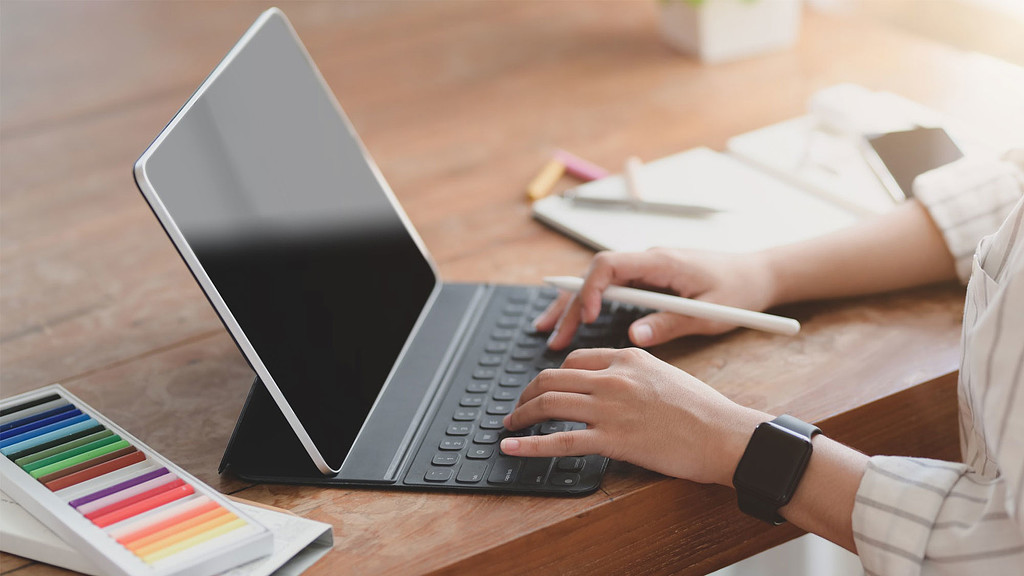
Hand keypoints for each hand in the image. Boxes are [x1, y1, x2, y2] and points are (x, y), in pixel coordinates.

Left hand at [499, 347, 769, 485]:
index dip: (553, 375)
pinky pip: (559, 441)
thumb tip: (609, 384)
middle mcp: (614, 378)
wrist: (724, 435)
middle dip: (527, 393)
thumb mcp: (665, 375)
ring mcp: (611, 408)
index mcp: (628, 357)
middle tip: (518, 407)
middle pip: (553, 378)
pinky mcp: (613, 440)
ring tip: (509, 426)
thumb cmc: (702, 411)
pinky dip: (529, 445)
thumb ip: (633, 374)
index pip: (576, 359)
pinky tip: (511, 448)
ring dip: (521, 415)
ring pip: (549, 404)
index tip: (544, 388)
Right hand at [536, 248, 775, 349]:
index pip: (610, 265)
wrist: (759, 274)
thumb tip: (633, 337)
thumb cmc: (739, 291)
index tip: (588, 318)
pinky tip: (573, 323)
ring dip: (572, 305)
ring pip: (597, 282)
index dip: (591, 290)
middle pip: (594, 275)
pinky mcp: (648, 279)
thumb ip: (671, 323)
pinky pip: (610, 288)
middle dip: (570, 305)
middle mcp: (647, 260)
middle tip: (551, 336)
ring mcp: (645, 268)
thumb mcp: (709, 314)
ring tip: (548, 331)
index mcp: (660, 261)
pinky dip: (589, 304)